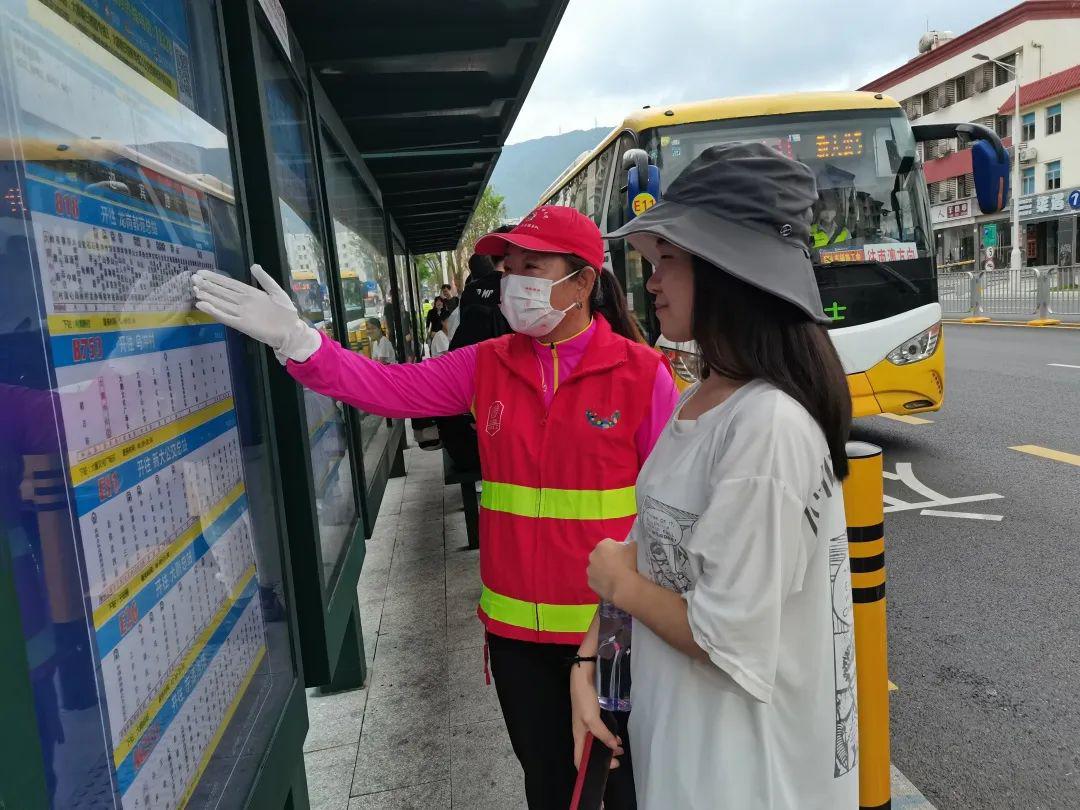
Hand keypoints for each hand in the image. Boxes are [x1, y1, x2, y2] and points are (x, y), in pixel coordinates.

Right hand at [192, 265, 320, 361]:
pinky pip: (225, 317)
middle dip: (207, 286)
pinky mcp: (242, 325)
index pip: (229, 284)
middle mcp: (243, 302)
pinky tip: (203, 305)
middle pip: (222, 292)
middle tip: (192, 279)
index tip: (202, 272)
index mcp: (250, 293)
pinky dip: (214, 311)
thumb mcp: (276, 291)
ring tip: (195, 290)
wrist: (291, 331)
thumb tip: (254, 265)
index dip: (216, 278)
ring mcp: (242, 313)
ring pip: (221, 303)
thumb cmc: (286, 312)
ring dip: (208, 297)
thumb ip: (264, 279)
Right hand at [570, 662, 622, 768]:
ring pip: (597, 743)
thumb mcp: (592, 719)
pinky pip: (602, 733)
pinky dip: (609, 737)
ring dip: (608, 748)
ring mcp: (588, 725)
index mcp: (578, 736)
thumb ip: (603, 734)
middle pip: (589, 752)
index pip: (578, 759)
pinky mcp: (593, 717)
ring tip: (620, 750)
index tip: (600, 775)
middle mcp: (582, 733)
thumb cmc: (584, 700)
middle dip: (602, 759)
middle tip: (616, 762)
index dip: (586, 770)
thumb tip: (613, 747)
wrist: (583, 678)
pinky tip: (617, 738)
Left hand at [587, 539, 637, 605]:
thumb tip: (629, 545)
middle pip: (601, 555)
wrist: (624, 585)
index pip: (610, 544)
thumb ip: (630, 544)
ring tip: (615, 576)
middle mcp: (593, 555)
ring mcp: (590, 570)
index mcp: (603, 544)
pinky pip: (596, 580)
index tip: (624, 556)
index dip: (617, 550)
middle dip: (607, 559)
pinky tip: (611, 584)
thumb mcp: (634, 548)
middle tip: (619, 566)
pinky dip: (602, 581)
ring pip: (597, 568)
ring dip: (603, 570)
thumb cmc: (629, 563)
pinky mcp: (590, 582)